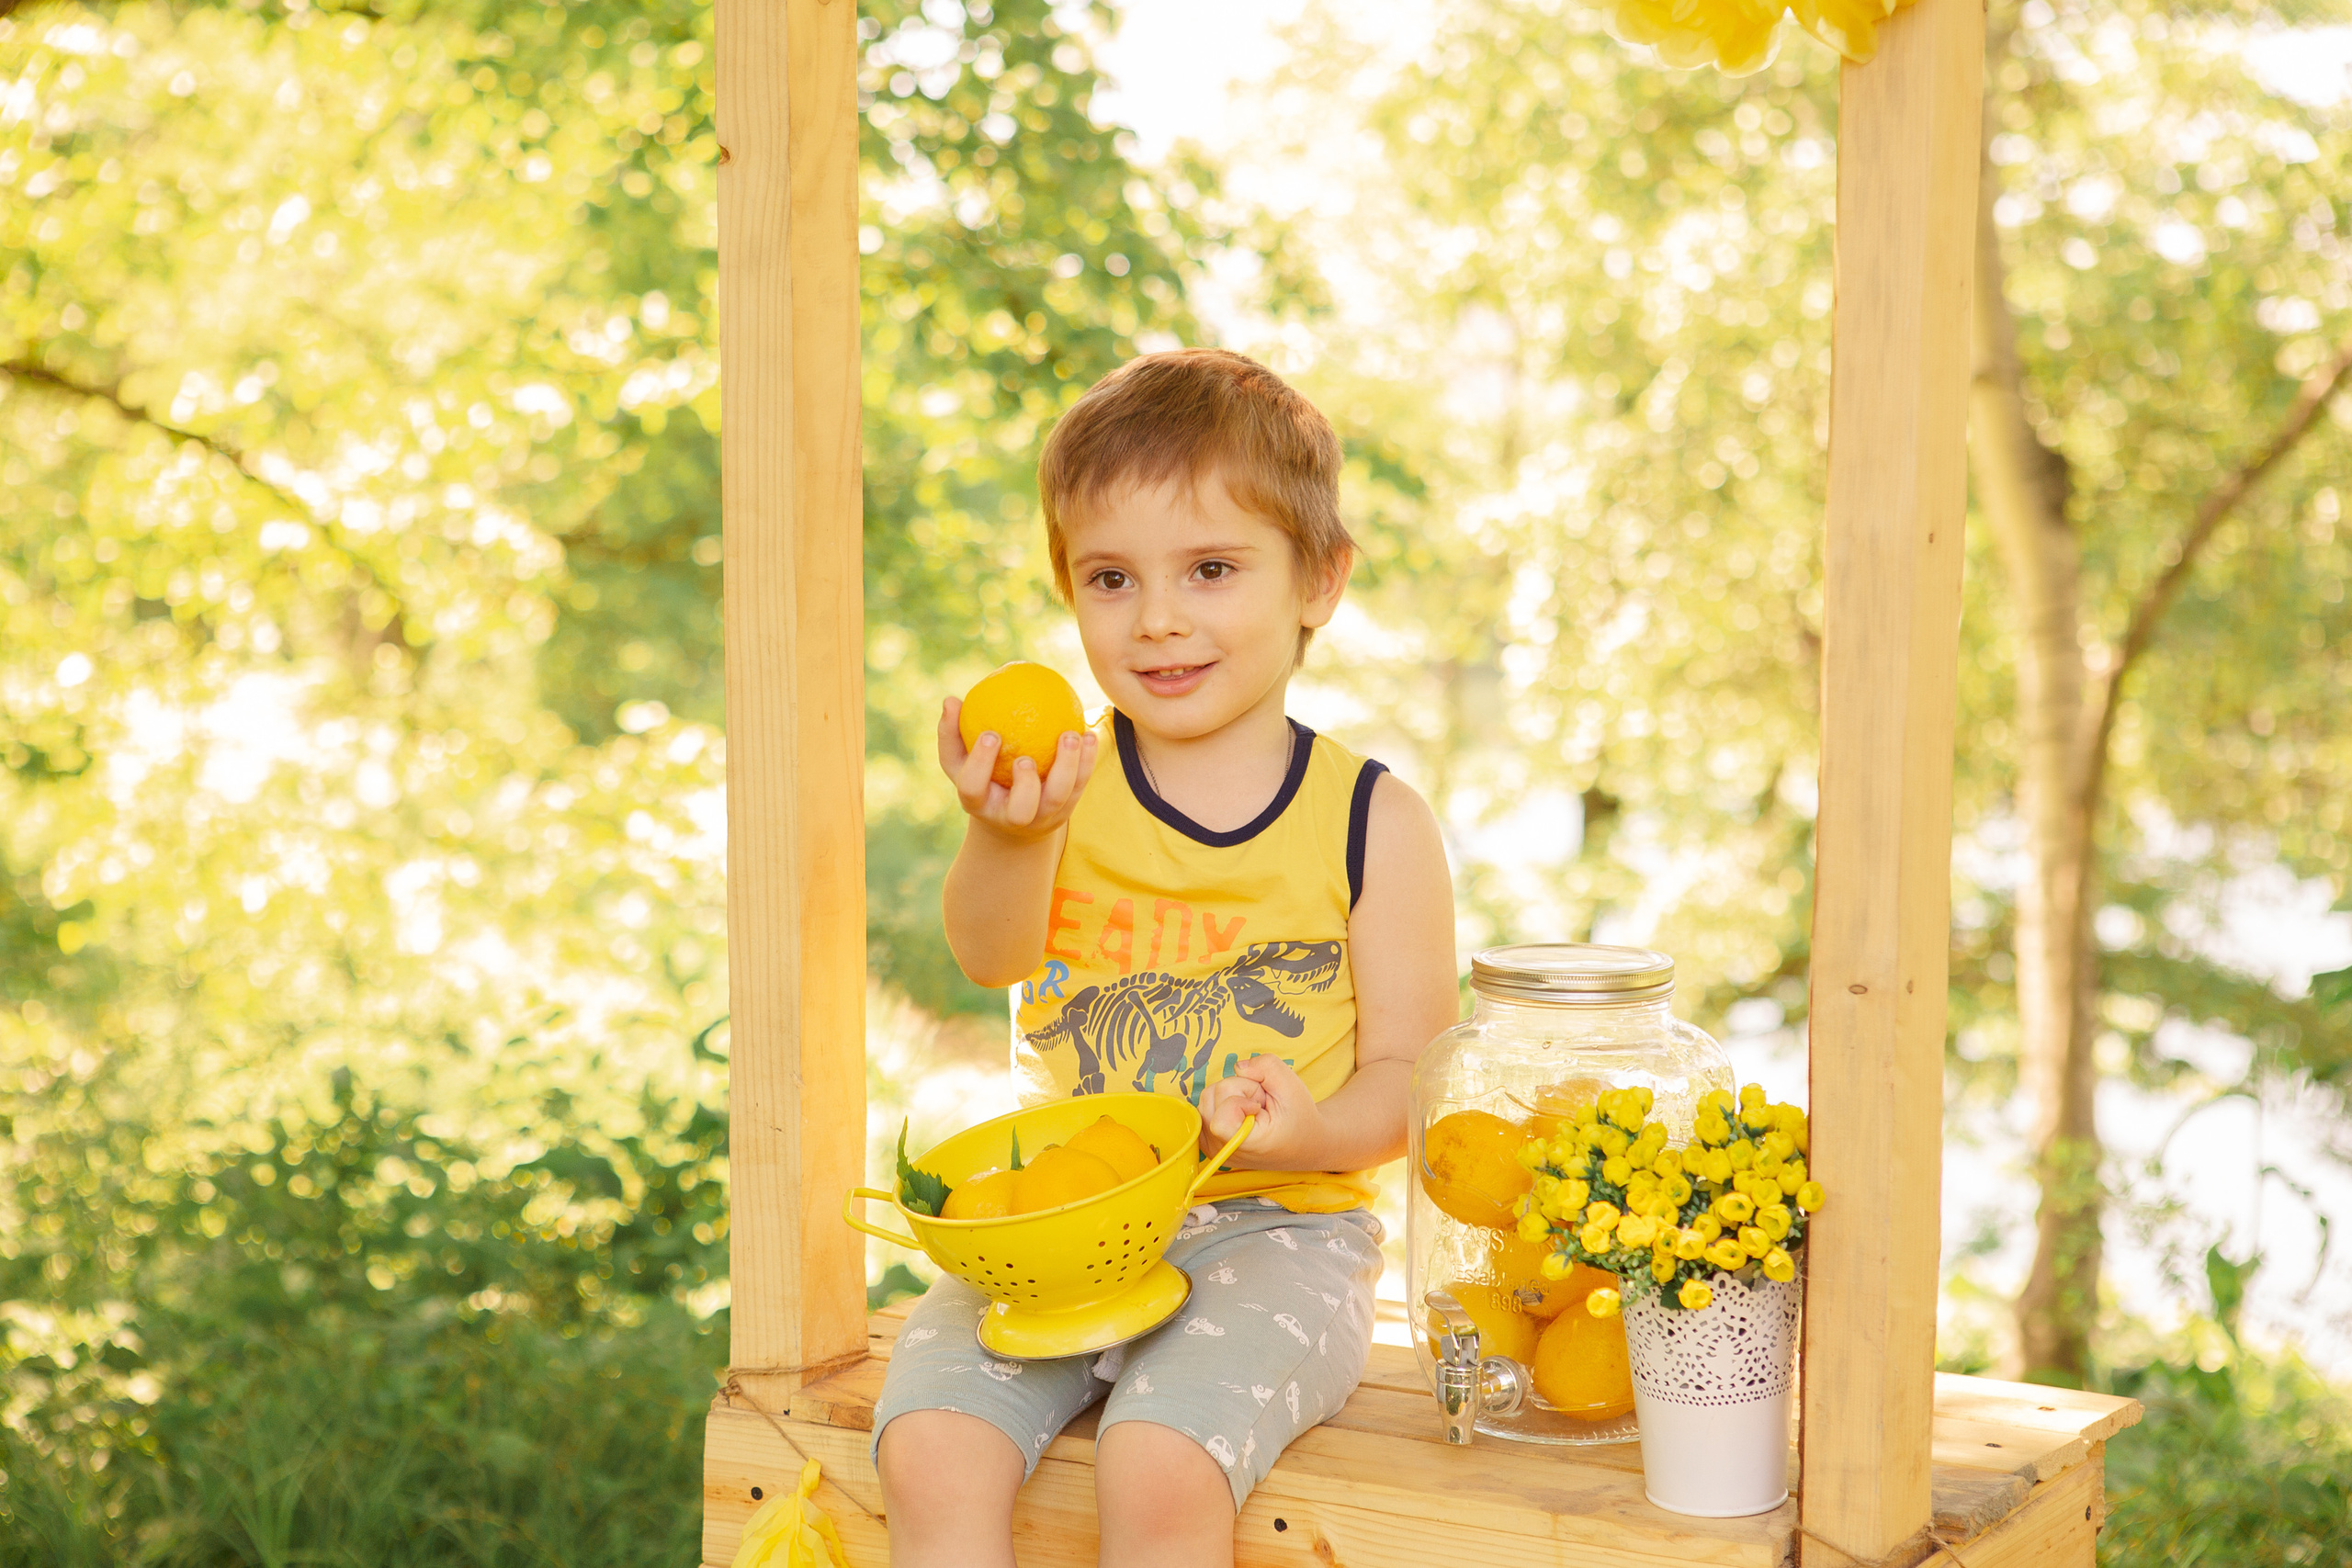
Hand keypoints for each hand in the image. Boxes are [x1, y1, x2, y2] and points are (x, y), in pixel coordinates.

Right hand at [937, 697, 1097, 842]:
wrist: (1013, 819)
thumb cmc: (981, 778)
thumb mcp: (960, 761)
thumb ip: (953, 732)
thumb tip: (950, 700)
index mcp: (979, 803)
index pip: (972, 787)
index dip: (980, 763)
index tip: (991, 734)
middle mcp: (1011, 817)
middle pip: (1020, 810)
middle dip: (1026, 785)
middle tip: (1027, 756)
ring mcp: (1042, 816)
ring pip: (1058, 798)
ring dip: (1067, 767)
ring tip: (1071, 735)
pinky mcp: (1066, 810)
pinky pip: (1079, 785)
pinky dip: (1086, 761)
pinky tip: (1088, 734)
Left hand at [1200, 1056, 1325, 1169]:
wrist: (1303, 1144)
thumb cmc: (1298, 1119)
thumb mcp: (1292, 1086)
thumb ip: (1266, 1066)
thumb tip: (1239, 1067)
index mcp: (1244, 1144)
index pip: (1222, 1114)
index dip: (1241, 1098)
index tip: (1260, 1106)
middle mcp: (1221, 1149)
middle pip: (1214, 1095)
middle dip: (1241, 1091)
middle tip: (1262, 1106)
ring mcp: (1211, 1146)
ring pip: (1207, 1096)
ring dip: (1232, 1095)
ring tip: (1254, 1109)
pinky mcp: (1207, 1139)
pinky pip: (1203, 1105)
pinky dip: (1222, 1101)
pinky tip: (1240, 1112)